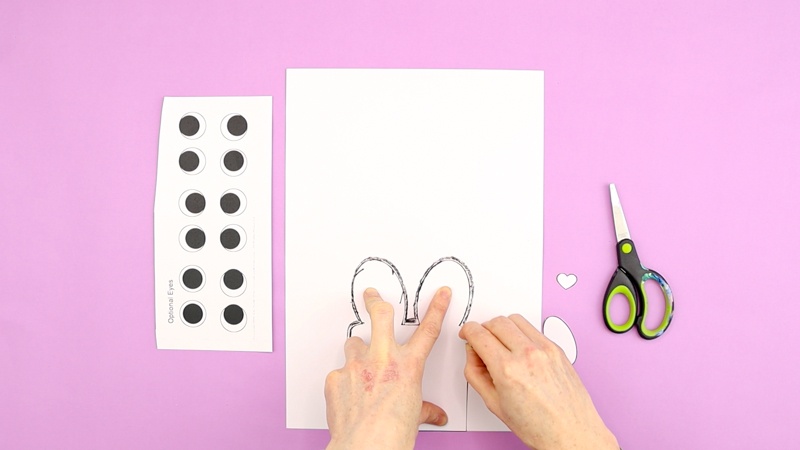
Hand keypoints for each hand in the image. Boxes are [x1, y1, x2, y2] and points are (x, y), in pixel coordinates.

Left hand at [325, 286, 451, 449]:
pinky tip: (349, 396)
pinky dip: (344, 382)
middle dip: (375, 301)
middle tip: (371, 294)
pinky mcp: (336, 377)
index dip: (436, 308)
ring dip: (357, 350)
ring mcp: (356, 365)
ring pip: (353, 342)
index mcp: (407, 366)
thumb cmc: (393, 435)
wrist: (366, 447)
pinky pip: (340, 373)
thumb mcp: (415, 418)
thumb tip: (433, 414)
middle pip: (380, 315)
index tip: (440, 294)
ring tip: (359, 365)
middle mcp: (382, 359)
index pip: (427, 330)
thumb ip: (423, 409)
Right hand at [459, 315, 618, 449]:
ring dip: (503, 327)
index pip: (478, 333)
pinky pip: (533, 328)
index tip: (467, 334)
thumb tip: (472, 355)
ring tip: (502, 344)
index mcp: (507, 370)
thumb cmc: (538, 426)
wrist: (570, 432)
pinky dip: (521, 333)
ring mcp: (545, 349)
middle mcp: (527, 355)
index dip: (467, 331)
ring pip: (515, 319)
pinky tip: (520, 348)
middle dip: (484, 329)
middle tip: (482, 342)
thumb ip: (476, 374)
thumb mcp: (494, 404)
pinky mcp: (557, 349)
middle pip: (495, 322)